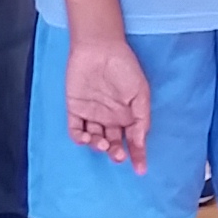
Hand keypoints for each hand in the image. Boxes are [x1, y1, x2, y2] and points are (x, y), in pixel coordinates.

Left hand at [63, 34, 150, 171]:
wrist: (100, 47)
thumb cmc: (124, 67)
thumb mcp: (141, 93)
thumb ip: (141, 119)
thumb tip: (140, 142)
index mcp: (127, 115)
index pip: (133, 141)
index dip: (138, 156)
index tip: (140, 169)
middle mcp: (110, 118)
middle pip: (113, 144)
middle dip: (116, 153)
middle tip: (118, 155)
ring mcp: (92, 115)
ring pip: (95, 140)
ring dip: (99, 147)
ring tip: (103, 143)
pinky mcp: (75, 109)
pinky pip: (75, 130)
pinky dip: (80, 138)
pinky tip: (86, 138)